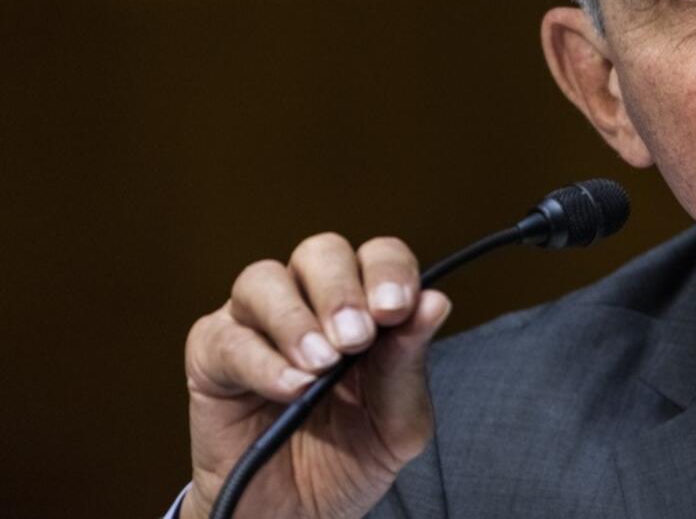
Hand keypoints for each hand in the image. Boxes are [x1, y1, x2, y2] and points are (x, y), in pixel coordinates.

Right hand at [180, 234, 450, 518]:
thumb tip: (436, 301)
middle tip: (357, 338)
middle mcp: (309, 300)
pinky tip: (292, 388)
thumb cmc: (348, 457)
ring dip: (297, 318)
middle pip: (322, 251)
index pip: (378, 256)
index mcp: (363, 304)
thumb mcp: (396, 422)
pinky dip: (263, 361)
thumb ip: (408, 365)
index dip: (389, 270)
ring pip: (264, 278)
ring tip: (322, 364)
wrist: (295, 515)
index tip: (396, 308)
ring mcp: (256, 321)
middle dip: (342, 290)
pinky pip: (228, 337)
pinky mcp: (211, 353)